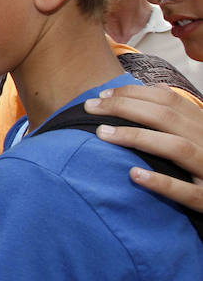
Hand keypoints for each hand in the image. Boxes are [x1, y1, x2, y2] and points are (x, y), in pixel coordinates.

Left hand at [85, 84, 202, 211]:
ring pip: (176, 148)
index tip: (103, 95)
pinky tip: (133, 174)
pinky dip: (161, 182)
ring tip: (102, 134)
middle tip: (89, 108)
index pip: (169, 100)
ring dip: (137, 138)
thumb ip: (182, 116)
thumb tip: (156, 88)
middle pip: (166, 118)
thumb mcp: (201, 133)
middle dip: (124, 108)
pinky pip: (187, 192)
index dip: (134, 94)